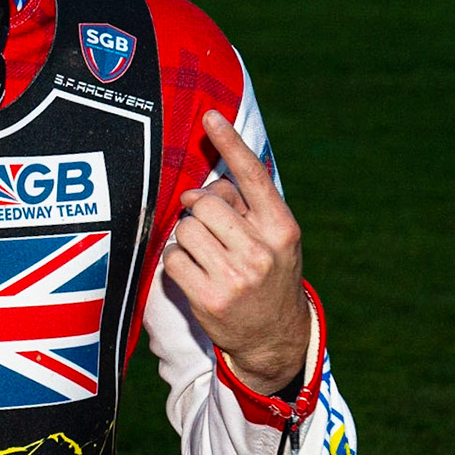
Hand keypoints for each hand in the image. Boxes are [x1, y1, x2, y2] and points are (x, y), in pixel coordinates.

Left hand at [162, 109, 310, 394]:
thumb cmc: (269, 275)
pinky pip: (173, 258)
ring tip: (205, 254)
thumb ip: (245, 208)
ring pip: (186, 229)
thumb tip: (200, 188)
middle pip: (206, 203)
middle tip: (208, 228)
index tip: (209, 117)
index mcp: (281, 228)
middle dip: (199, 210)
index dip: (230, 143)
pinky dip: (176, 260)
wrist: (274, 337)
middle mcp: (261, 250)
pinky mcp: (208, 298)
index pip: (253, 177)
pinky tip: (194, 272)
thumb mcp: (273, 239)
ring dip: (187, 237)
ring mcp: (235, 276)